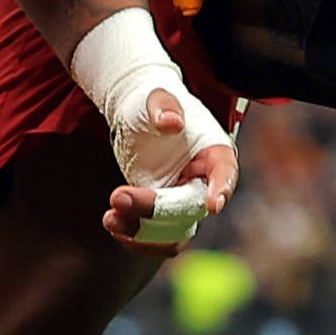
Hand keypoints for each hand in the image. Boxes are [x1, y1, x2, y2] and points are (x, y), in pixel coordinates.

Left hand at [103, 82, 239, 252]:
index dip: (222, 189)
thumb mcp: (157, 96)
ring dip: (143, 233)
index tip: (213, 205)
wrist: (137, 116)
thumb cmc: (153, 101)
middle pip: (190, 208)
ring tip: (109, 218)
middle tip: (117, 196)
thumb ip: (165, 105)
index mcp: (215, 152)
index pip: (226, 173)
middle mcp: (204, 183)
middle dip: (156, 210)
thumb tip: (171, 122)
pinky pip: (156, 237)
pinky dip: (134, 236)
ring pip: (174, 233)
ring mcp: (183, 202)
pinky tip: (112, 221)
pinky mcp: (162, 214)